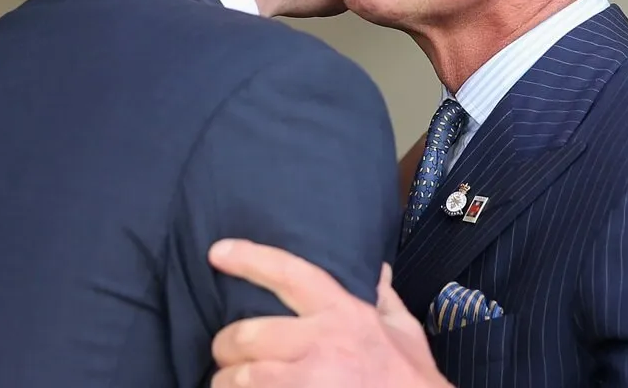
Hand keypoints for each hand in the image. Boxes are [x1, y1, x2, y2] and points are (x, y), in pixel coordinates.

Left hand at [208, 239, 451, 387]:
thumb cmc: (409, 379)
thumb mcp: (403, 330)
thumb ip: (384, 298)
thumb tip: (376, 270)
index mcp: (344, 314)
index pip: (290, 275)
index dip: (250, 259)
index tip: (218, 252)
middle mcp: (321, 344)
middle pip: (246, 334)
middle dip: (227, 345)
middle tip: (227, 353)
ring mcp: (306, 383)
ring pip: (238, 378)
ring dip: (226, 382)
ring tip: (228, 383)